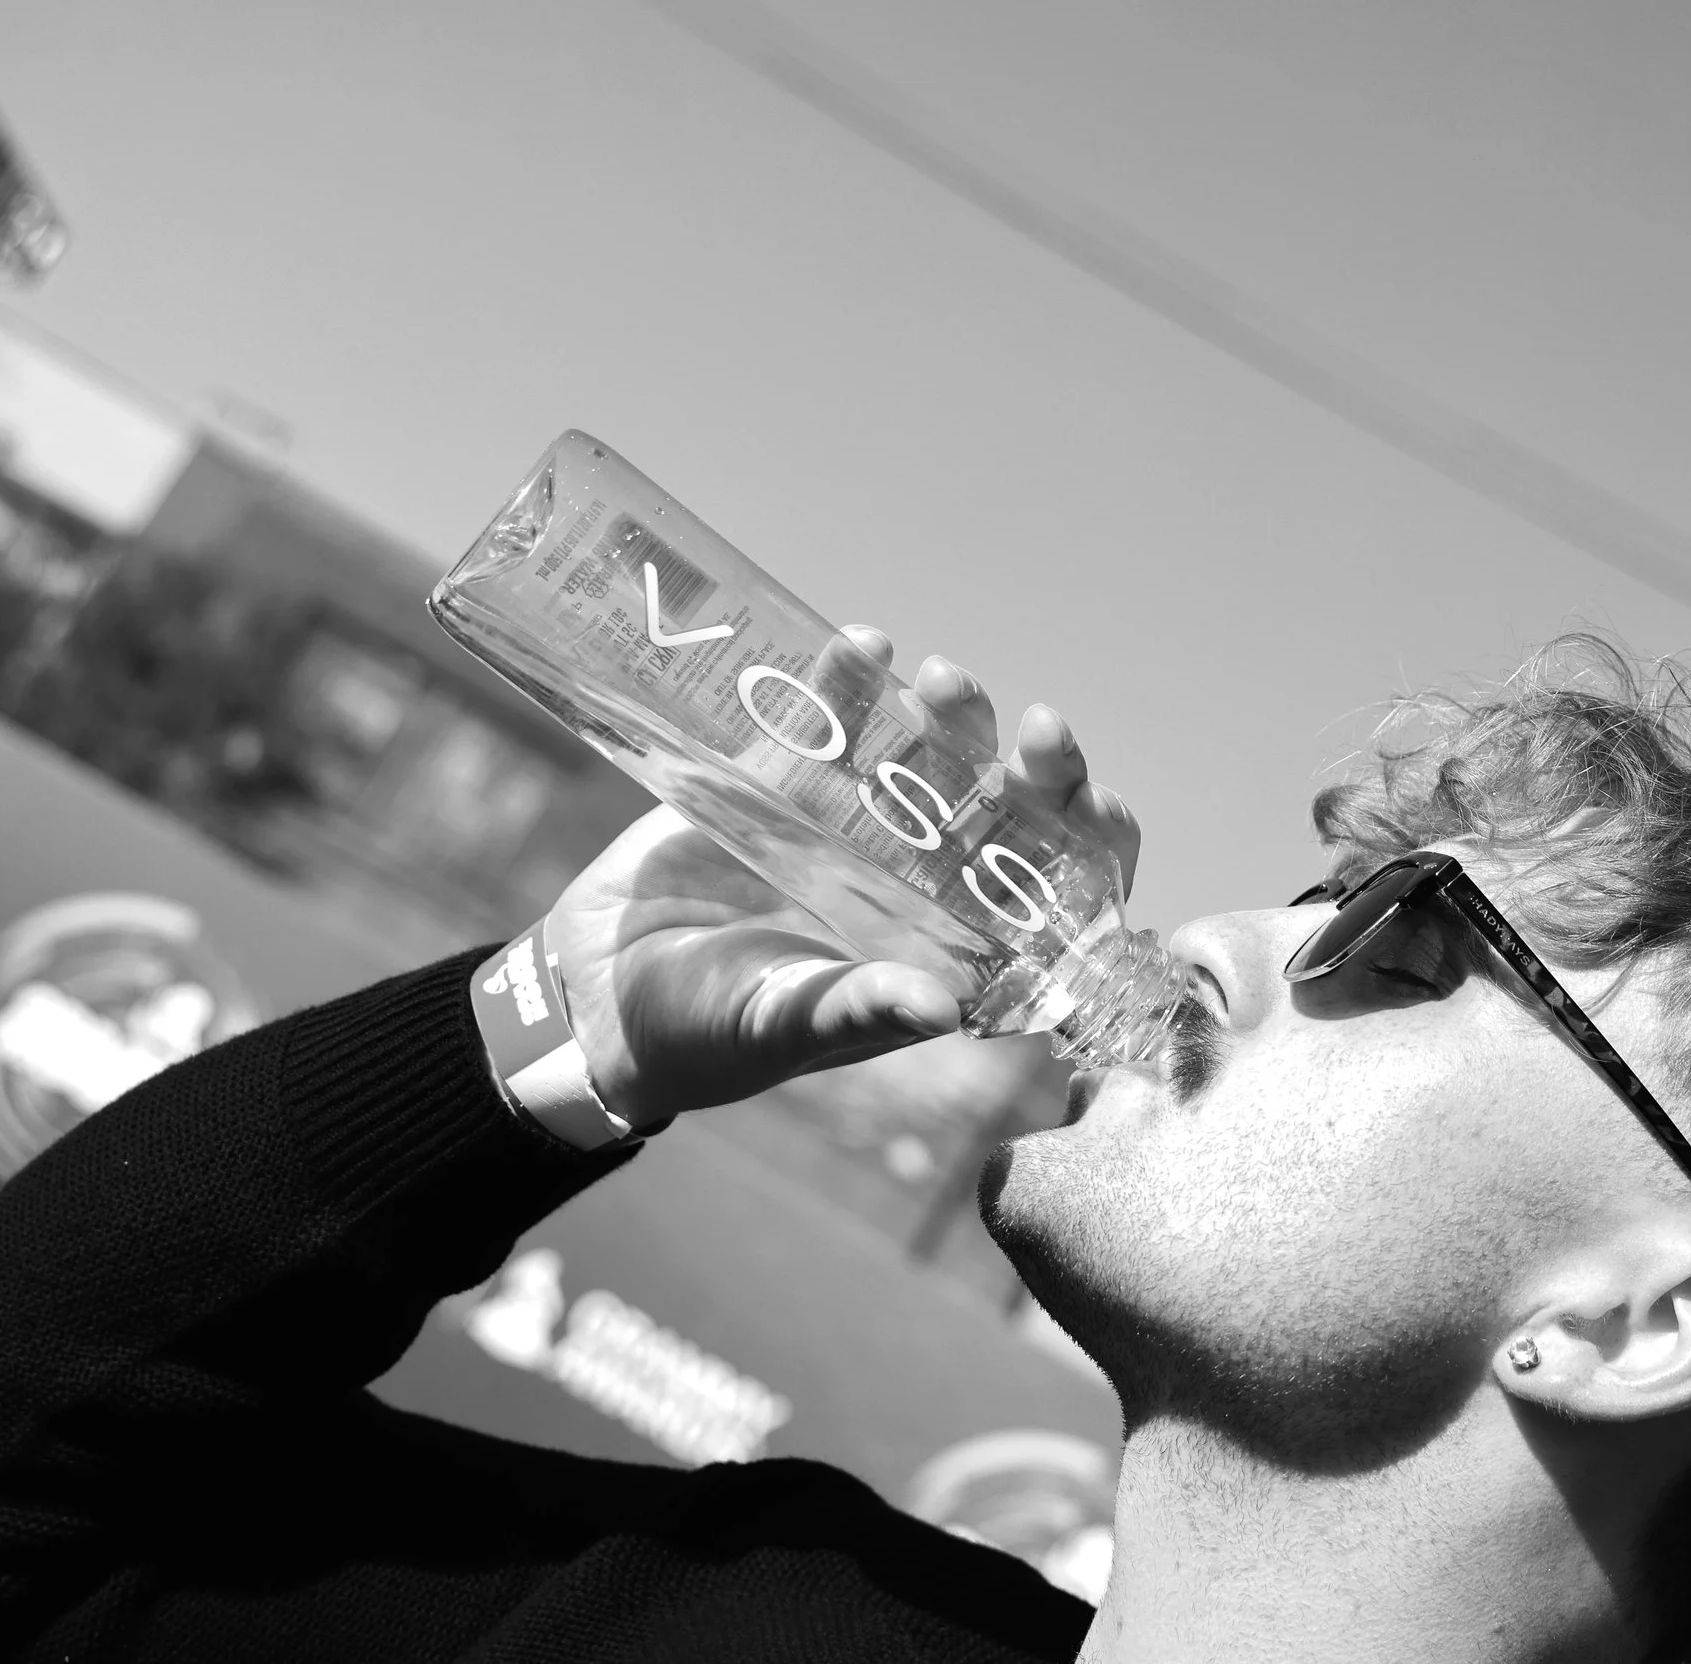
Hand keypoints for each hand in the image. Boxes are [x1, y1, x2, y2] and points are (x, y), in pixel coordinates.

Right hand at [544, 626, 1140, 1128]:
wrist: (591, 996)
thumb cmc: (704, 1040)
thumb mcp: (784, 1027)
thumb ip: (859, 1011)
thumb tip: (946, 1009)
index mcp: (944, 952)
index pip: (1049, 898)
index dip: (1090, 852)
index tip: (1099, 807)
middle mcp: (916, 886)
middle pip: (1005, 813)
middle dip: (1033, 769)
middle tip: (1032, 731)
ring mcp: (853, 829)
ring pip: (931, 759)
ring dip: (952, 719)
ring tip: (938, 684)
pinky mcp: (781, 785)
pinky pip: (832, 724)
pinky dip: (851, 683)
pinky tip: (863, 649)